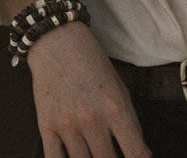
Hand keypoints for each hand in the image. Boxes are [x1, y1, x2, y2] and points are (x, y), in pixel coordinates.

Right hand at [26, 20, 149, 157]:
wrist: (56, 40)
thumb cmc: (91, 63)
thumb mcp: (119, 88)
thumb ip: (130, 123)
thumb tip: (140, 155)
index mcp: (115, 108)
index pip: (135, 155)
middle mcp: (91, 118)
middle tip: (110, 154)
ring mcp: (67, 123)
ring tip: (94, 154)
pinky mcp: (46, 124)